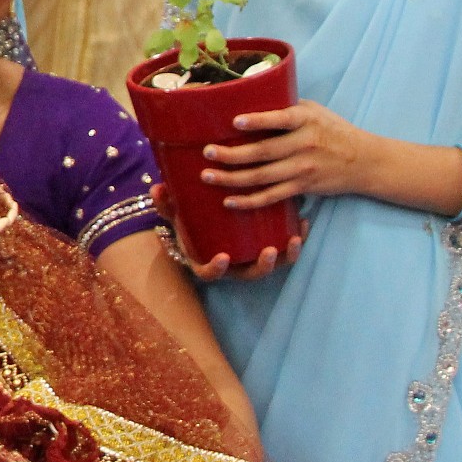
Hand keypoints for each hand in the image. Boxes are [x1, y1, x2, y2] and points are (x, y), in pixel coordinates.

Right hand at [152, 182, 304, 281]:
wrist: (209, 220)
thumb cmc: (192, 220)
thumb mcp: (178, 213)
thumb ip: (167, 203)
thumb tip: (157, 187)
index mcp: (207, 260)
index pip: (209, 273)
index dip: (216, 269)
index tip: (223, 257)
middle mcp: (233, 266)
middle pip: (249, 274)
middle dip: (262, 266)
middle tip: (270, 252)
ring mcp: (251, 258)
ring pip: (272, 264)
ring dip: (286, 256)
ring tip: (294, 239)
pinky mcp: (269, 246)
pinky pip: (286, 249)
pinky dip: (297, 239)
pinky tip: (304, 222)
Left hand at [199, 100, 370, 210]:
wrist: (364, 161)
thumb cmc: (333, 130)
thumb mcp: (314, 111)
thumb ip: (286, 107)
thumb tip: (249, 99)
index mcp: (306, 121)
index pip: (281, 119)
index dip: (258, 121)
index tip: (235, 122)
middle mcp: (304, 144)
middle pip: (263, 152)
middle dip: (231, 154)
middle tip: (207, 152)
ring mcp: (302, 168)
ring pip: (262, 177)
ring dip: (232, 178)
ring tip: (207, 176)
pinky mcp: (302, 186)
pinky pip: (271, 197)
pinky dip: (250, 201)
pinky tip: (229, 201)